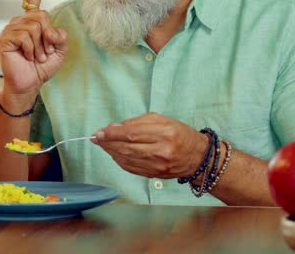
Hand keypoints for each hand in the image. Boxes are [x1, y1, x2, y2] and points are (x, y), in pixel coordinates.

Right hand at [0, 0, 67, 100]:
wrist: (29, 84)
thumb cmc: (42, 67)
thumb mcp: (60, 50)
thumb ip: (61, 36)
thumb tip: (51, 29)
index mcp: (31, 20)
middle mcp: (19, 21)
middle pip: (41, 15)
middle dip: (48, 36)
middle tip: (44, 52)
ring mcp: (9, 29)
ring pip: (34, 26)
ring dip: (40, 46)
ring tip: (35, 57)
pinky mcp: (4, 39)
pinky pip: (25, 36)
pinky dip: (31, 49)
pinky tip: (27, 57)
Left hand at [91, 113, 207, 178]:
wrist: (198, 157)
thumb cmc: (179, 134)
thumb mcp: (161, 120)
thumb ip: (136, 122)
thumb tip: (113, 127)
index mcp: (164, 133)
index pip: (131, 134)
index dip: (111, 134)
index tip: (99, 132)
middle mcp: (161, 151)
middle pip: (126, 148)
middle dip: (107, 143)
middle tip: (96, 138)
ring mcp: (158, 165)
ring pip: (126, 159)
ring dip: (110, 152)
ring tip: (103, 144)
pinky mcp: (154, 175)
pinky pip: (131, 168)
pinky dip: (119, 160)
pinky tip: (114, 154)